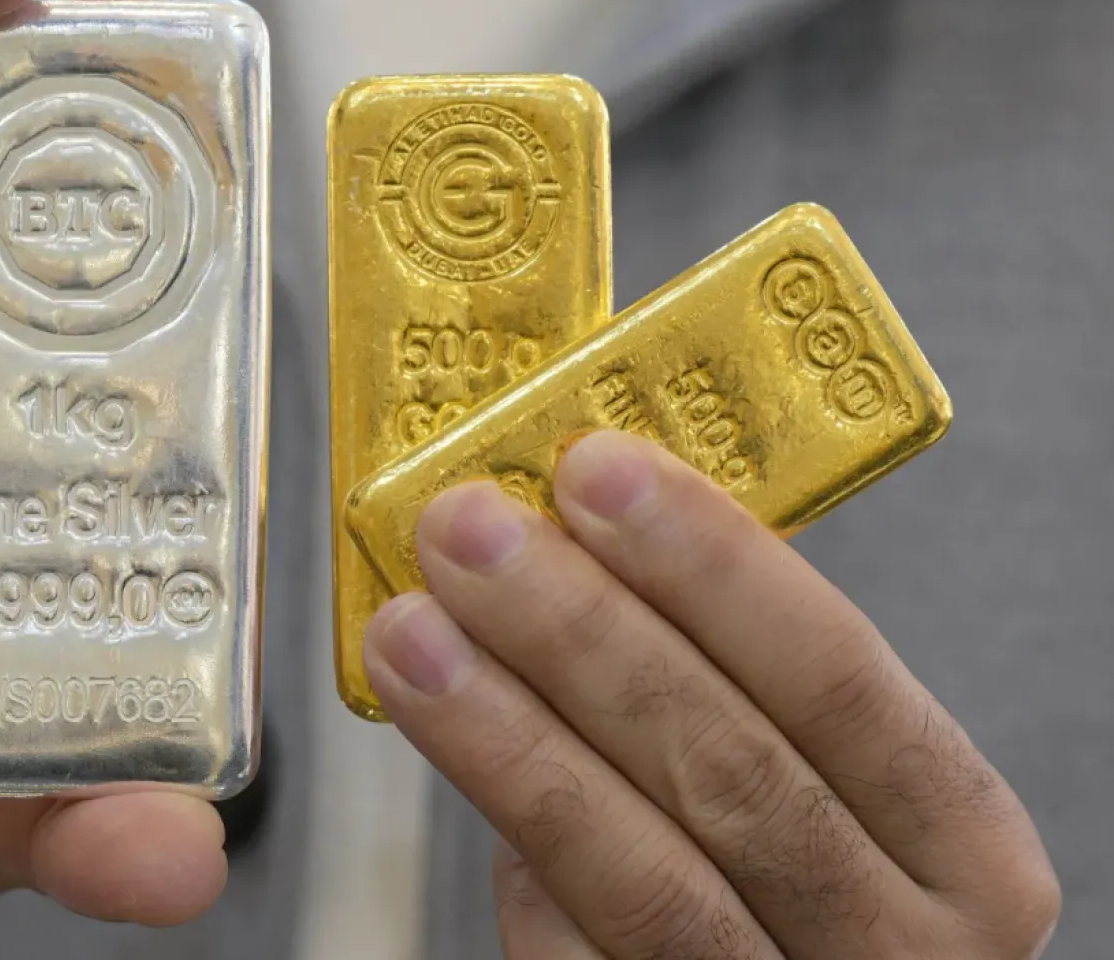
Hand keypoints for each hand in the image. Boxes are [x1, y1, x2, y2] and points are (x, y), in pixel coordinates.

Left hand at [365, 430, 1059, 958]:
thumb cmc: (808, 877)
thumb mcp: (834, 785)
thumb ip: (737, 687)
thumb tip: (572, 544)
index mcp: (966, 852)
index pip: (840, 679)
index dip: (712, 567)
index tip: (594, 468)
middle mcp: (901, 951)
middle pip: (730, 771)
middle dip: (582, 633)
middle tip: (468, 530)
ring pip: (642, 876)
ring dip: (509, 734)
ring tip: (412, 632)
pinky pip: (574, 953)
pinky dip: (514, 856)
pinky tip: (459, 761)